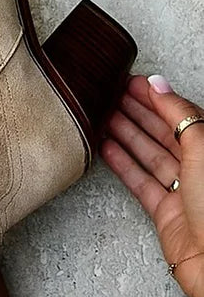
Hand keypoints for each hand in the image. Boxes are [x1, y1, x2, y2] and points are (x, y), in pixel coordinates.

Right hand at [102, 75, 203, 296]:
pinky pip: (140, 183)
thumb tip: (159, 85)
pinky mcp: (166, 215)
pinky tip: (107, 149)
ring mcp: (182, 191)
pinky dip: (122, 165)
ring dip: (126, 134)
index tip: (132, 81)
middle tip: (111, 95)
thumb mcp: (203, 149)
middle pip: (164, 133)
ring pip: (150, 156)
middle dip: (138, 112)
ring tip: (102, 116)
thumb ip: (179, 115)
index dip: (157, 98)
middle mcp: (199, 168)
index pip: (182, 115)